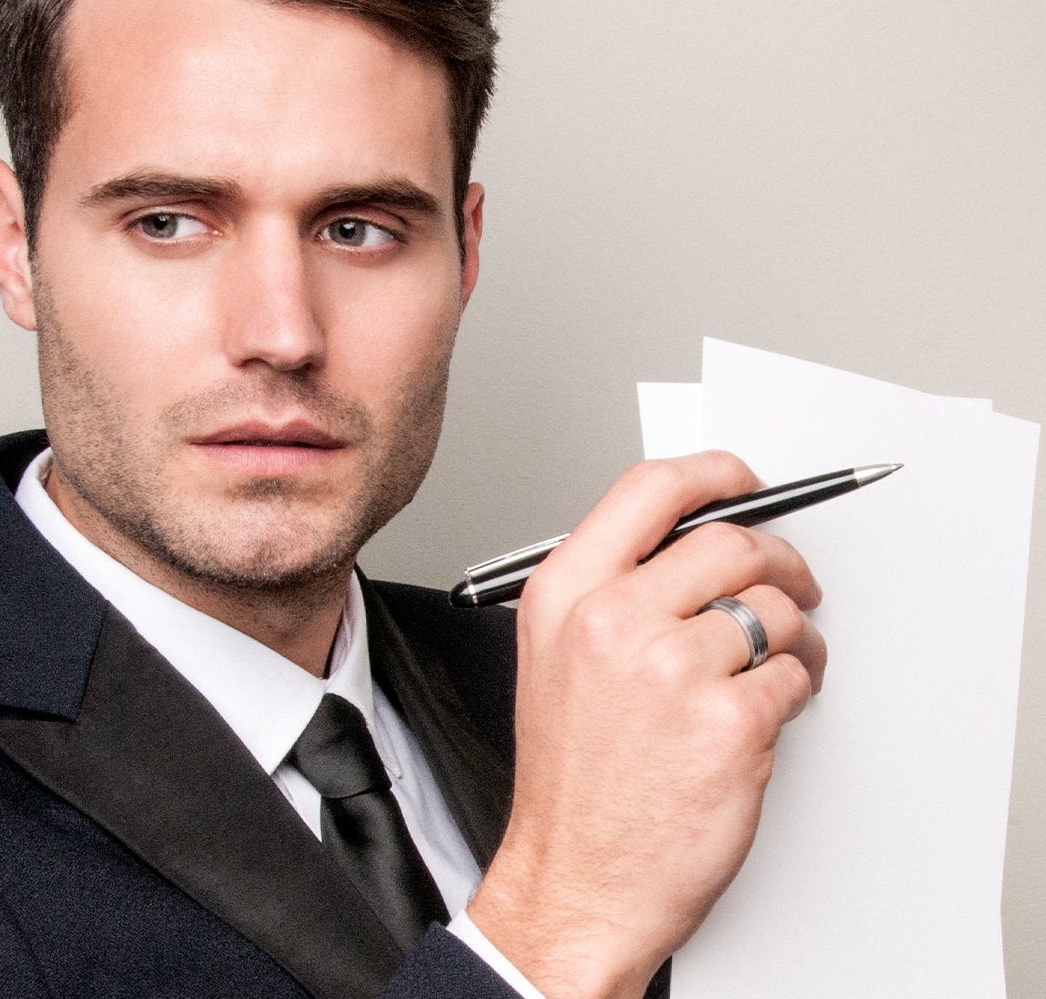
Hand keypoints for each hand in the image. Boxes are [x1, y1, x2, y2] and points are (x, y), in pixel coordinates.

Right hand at [467, 452, 825, 998]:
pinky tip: (774, 704)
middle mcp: (612, 620)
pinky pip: (793, 673)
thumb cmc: (570, 777)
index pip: (652, 489)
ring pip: (774, 608)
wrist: (576, 881)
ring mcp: (671, 672)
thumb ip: (615, 584)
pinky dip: (798, 685)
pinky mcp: (728, 726)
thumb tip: (696, 542)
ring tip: (786, 659)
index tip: (746, 483)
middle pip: (730, 541)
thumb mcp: (556, 653)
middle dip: (780, 557)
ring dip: (797, 631)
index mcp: (565, 592)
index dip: (714, 474)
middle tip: (793, 579)